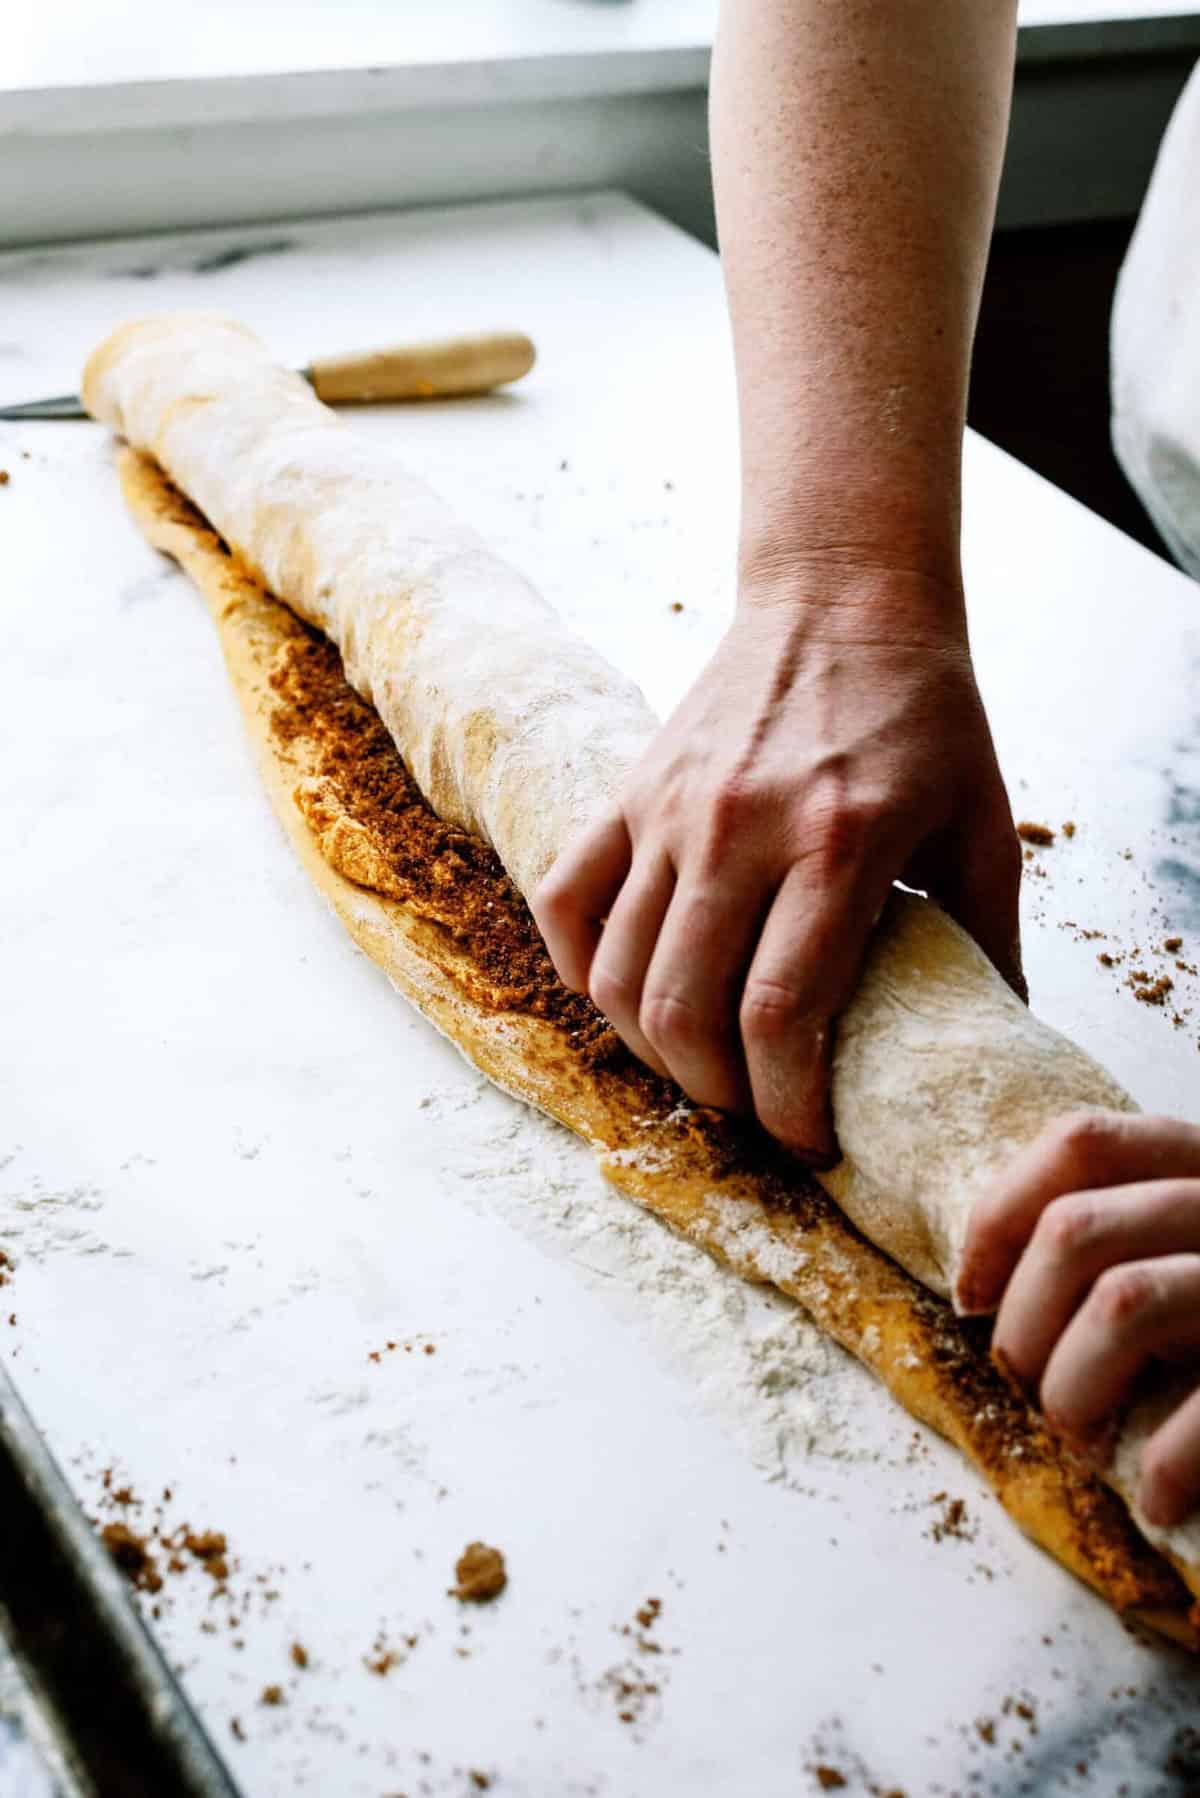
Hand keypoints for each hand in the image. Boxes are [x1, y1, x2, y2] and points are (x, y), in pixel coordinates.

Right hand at [532, 564, 1022, 1161]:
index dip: (787, 1104)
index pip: (780, 1014)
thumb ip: (988, 936)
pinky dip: (577, 963)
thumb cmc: (923, 713)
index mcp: (838, 844)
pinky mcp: (627, 789)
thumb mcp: (981, 822)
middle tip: (754, 1109)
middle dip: (716, 1094)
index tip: (810, 1138)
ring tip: (696, 1065)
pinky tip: (617, 995)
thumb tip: (995, 1037)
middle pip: (686, 1010)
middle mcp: (739, 829)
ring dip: (649, 1047)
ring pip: (616, 970)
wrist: (844, 597)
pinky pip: (566, 895)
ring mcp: (670, 809)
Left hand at [958, 1111, 1199, 1526]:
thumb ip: (1127, 1239)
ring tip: (1080, 1438)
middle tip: (1027, 1389)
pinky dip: (1162, 1463)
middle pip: (1076, 1229)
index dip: (1000, 1214)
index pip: (1081, 1143)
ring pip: (1122, 1301)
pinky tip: (1155, 1498)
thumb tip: (986, 1288)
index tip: (970, 1293)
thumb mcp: (1188, 1253)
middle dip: (1022, 1323)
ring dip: (1072, 1387)